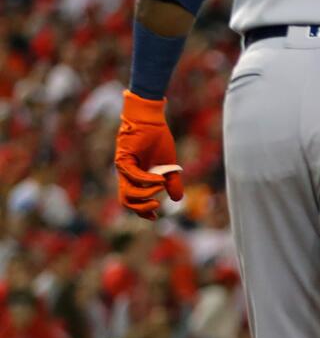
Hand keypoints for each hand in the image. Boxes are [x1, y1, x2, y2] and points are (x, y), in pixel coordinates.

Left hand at [114, 90, 184, 219]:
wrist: (151, 120)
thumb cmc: (158, 139)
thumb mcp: (169, 164)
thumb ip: (172, 182)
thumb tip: (178, 199)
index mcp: (135, 178)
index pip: (134, 201)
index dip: (143, 211)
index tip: (155, 217)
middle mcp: (126, 176)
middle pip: (127, 201)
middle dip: (142, 208)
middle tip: (157, 205)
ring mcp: (123, 169)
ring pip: (128, 193)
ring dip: (146, 194)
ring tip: (161, 187)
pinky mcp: (123, 160)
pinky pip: (133, 177)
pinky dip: (147, 181)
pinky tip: (159, 180)